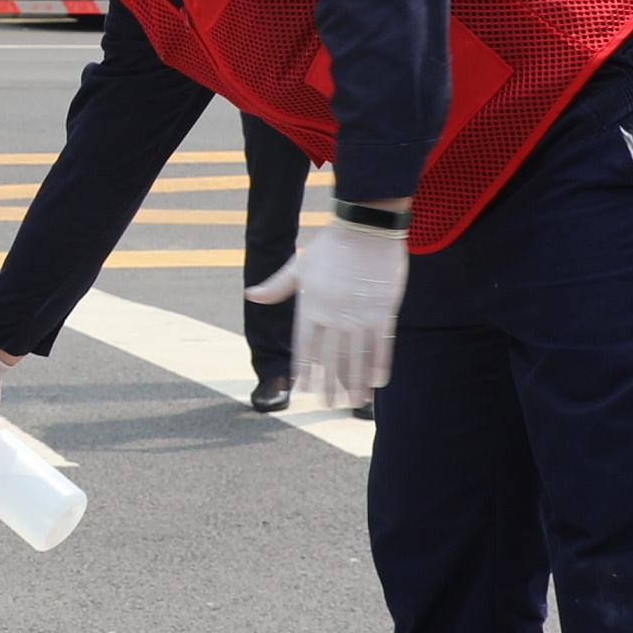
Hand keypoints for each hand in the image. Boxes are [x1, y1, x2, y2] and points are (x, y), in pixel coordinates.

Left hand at [261, 219, 407, 408]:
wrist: (365, 228)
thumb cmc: (331, 246)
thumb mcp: (299, 266)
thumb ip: (277, 286)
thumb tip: (251, 295)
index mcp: (310, 305)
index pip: (303, 346)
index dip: (303, 369)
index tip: (302, 389)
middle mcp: (332, 314)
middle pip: (330, 358)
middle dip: (329, 384)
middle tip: (329, 404)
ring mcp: (358, 314)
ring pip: (356, 357)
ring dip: (355, 382)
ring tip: (354, 402)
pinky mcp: (382, 310)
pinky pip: (381, 344)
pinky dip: (379, 364)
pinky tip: (378, 382)